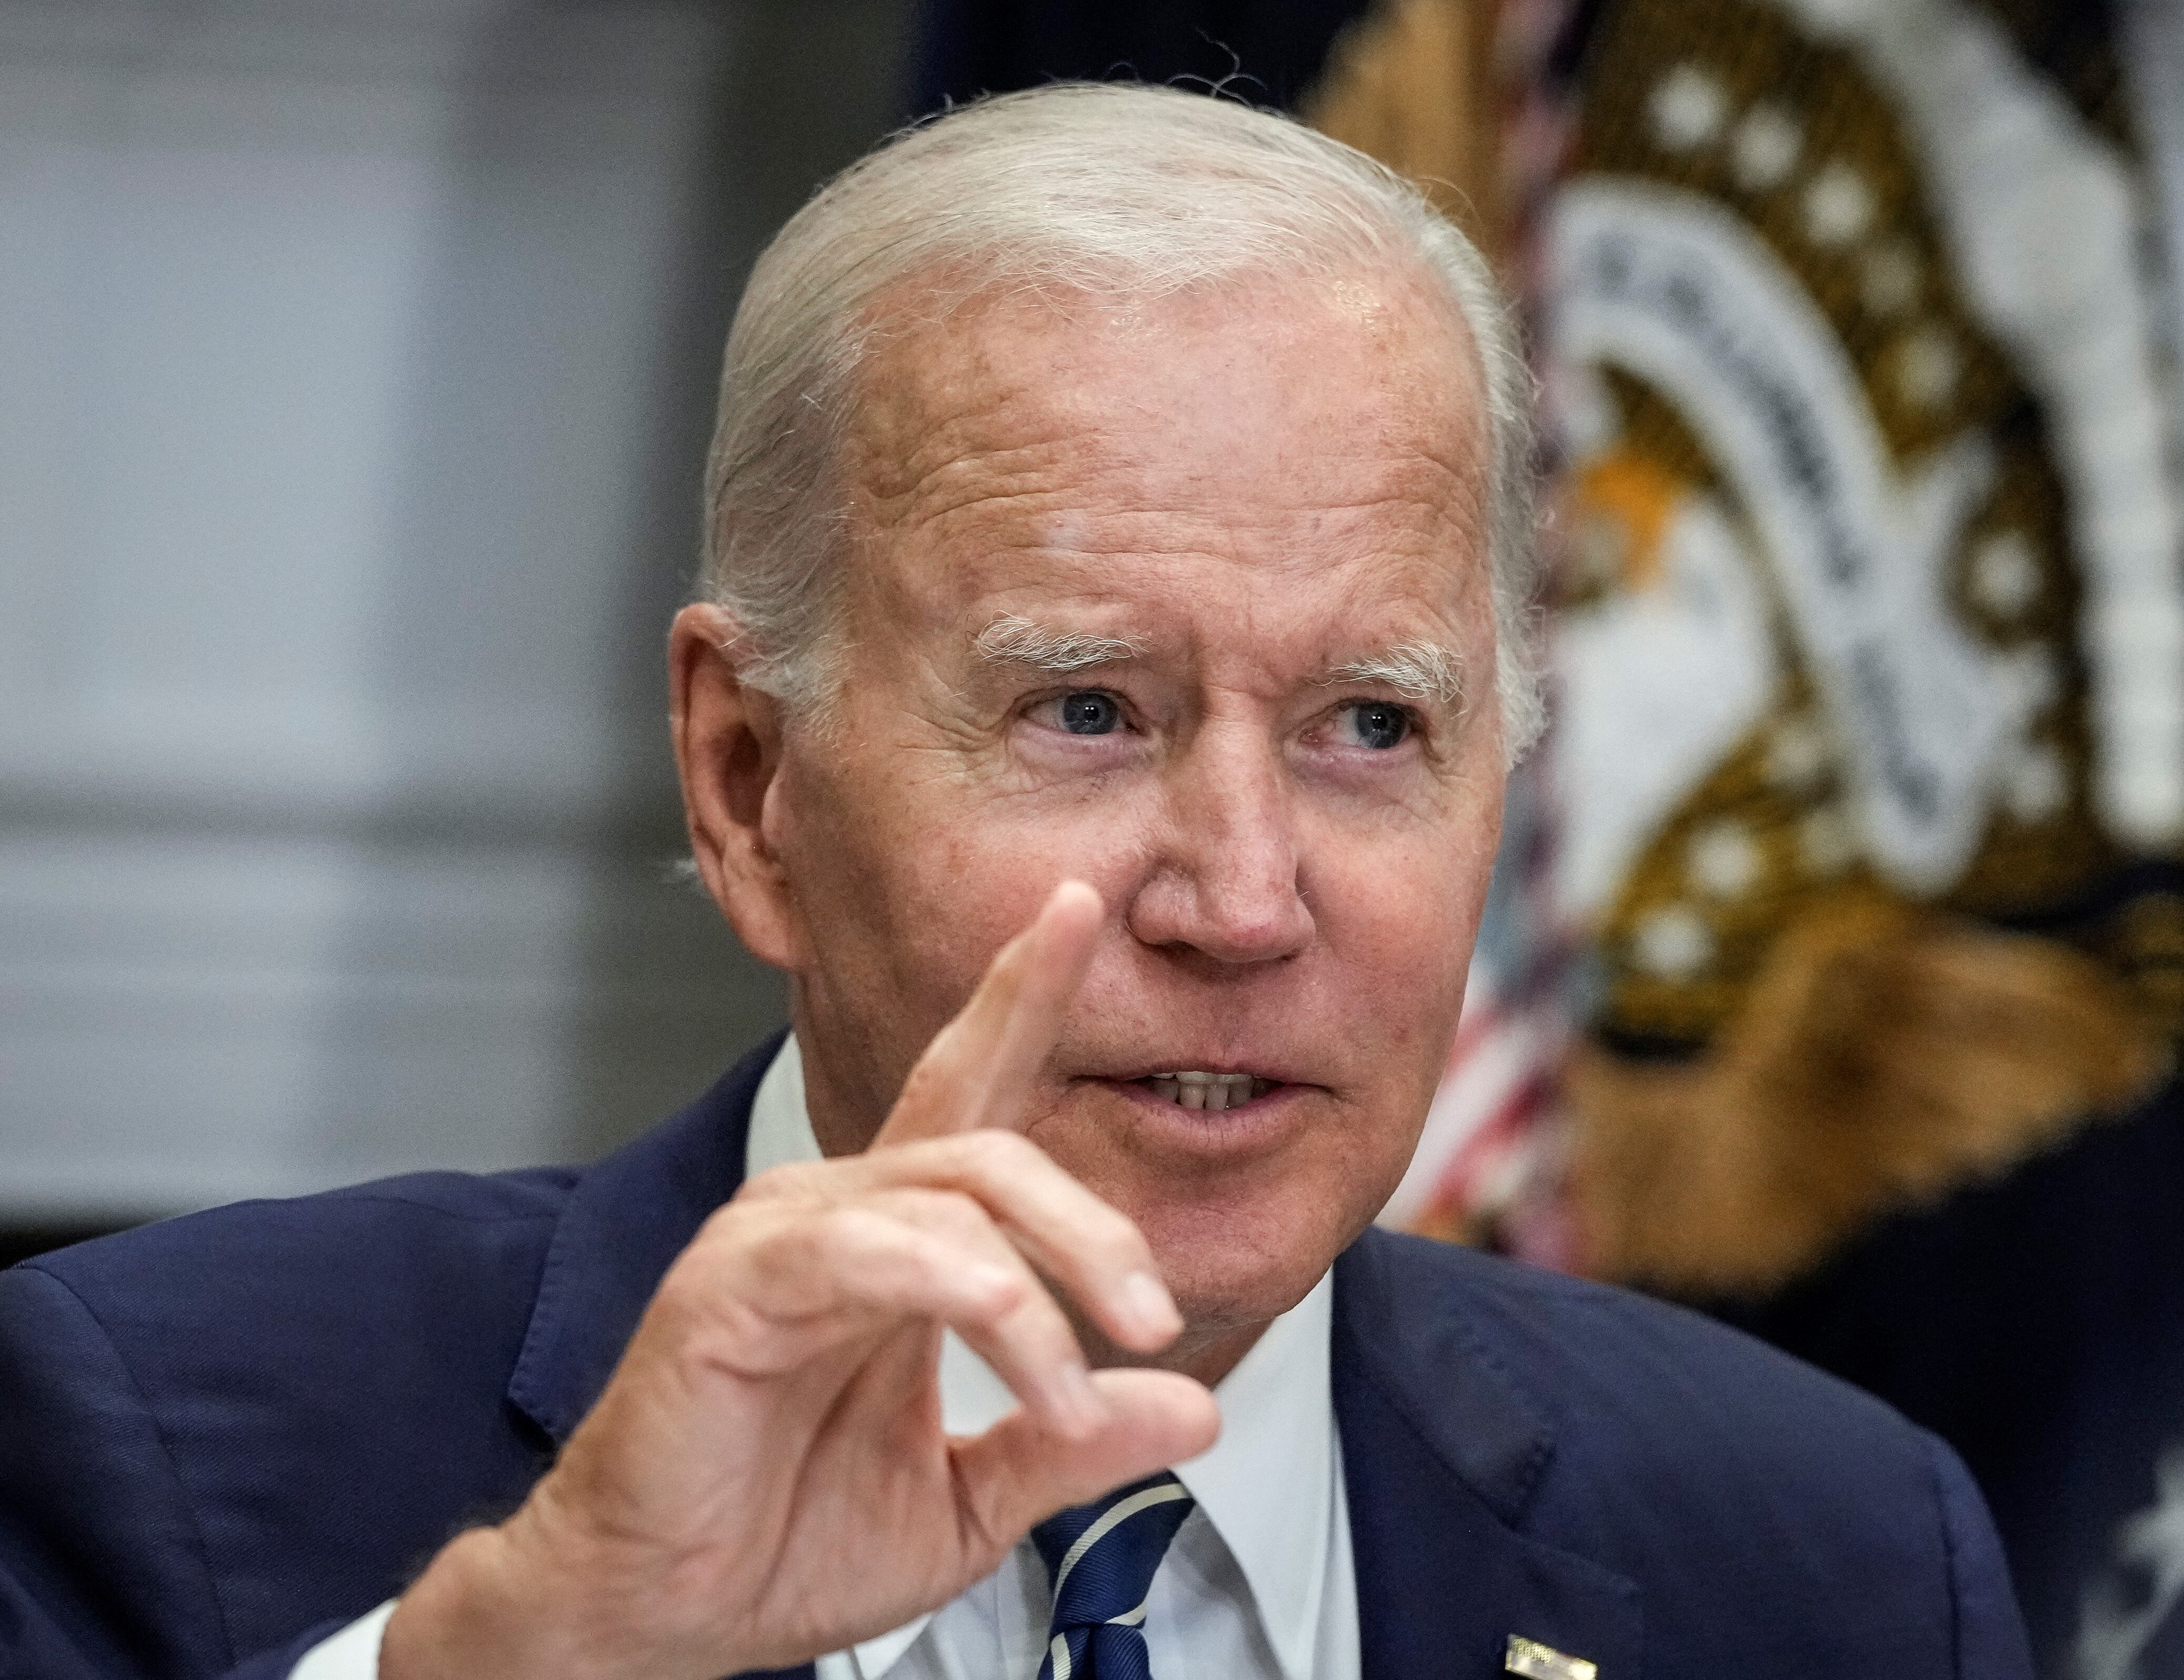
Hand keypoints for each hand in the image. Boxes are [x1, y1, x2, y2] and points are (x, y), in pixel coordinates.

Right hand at [382, 881, 1219, 1679]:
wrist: (657, 1619)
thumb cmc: (779, 1544)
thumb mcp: (970, 1498)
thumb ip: (1076, 1443)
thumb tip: (1196, 1410)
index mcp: (892, 1244)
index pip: (967, 1086)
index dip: (1019, 992)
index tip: (1075, 906)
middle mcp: (834, 1217)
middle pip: (991, 1147)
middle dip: (1092, 1225)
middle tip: (1153, 1318)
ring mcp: (776, 1241)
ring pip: (948, 1194)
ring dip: (1039, 1290)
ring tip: (1074, 1391)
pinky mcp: (732, 1288)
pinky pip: (868, 1252)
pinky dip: (960, 1292)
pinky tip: (1009, 1337)